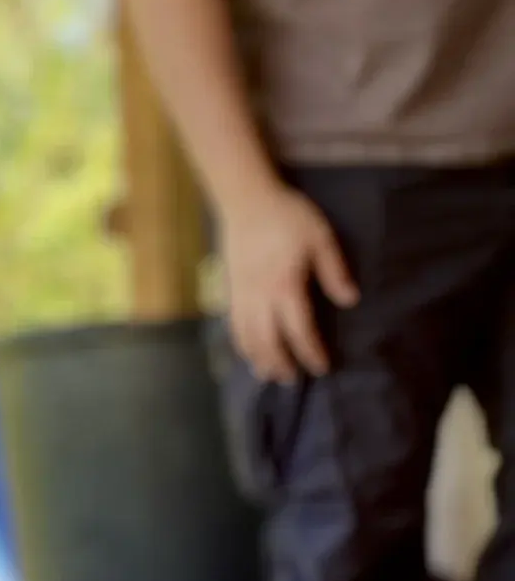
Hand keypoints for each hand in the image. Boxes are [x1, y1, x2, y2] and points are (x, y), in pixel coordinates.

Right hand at [223, 183, 358, 382]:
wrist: (246, 200)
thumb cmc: (288, 216)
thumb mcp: (321, 238)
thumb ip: (334, 271)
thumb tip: (350, 301)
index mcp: (285, 286)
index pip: (298, 330)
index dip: (310, 352)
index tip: (322, 367)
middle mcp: (260, 298)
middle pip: (268, 342)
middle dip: (281, 363)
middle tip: (294, 379)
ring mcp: (241, 296)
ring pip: (246, 338)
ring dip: (258, 359)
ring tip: (270, 374)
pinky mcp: (230, 291)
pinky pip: (234, 326)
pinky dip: (241, 345)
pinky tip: (248, 352)